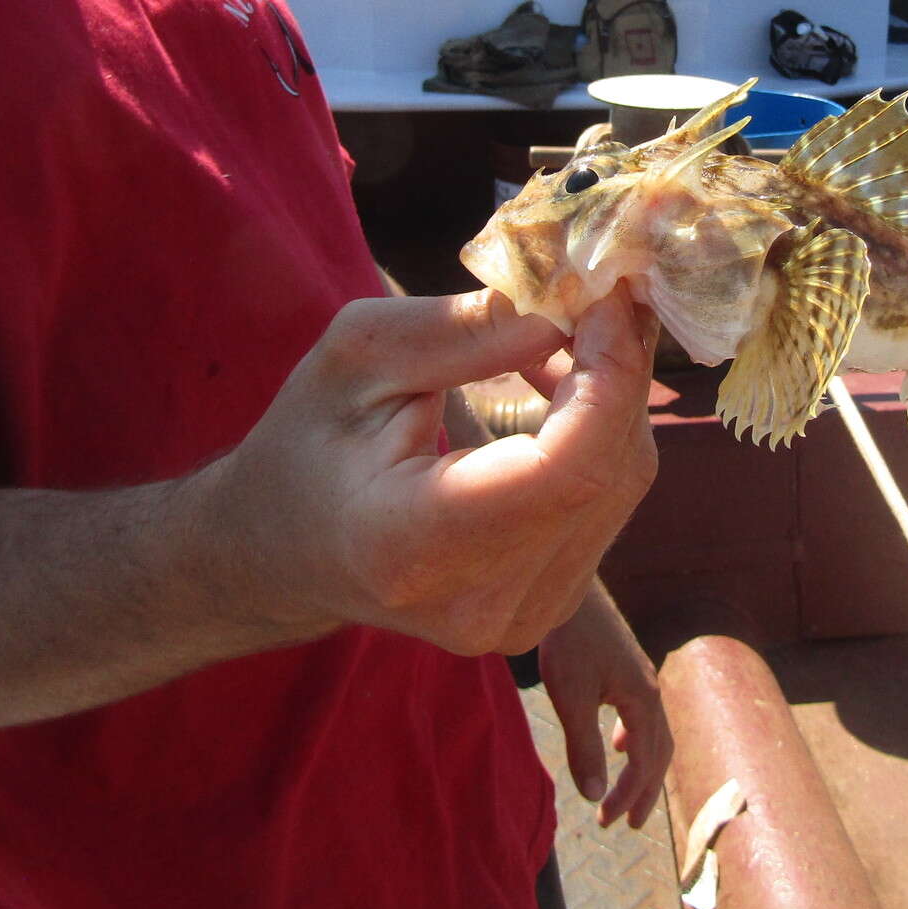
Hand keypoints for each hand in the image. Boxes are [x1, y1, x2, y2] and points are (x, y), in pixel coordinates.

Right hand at [200, 286, 659, 658]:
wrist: (286, 551)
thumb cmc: (309, 442)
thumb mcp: (357, 356)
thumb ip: (464, 333)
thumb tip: (572, 307)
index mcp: (412, 546)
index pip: (565, 469)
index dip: (609, 374)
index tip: (605, 295)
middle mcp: (478, 606)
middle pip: (605, 470)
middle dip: (618, 366)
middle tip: (596, 287)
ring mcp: (520, 621)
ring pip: (622, 482)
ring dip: (612, 394)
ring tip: (559, 332)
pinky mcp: (549, 611)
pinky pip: (609, 502)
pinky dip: (600, 431)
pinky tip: (557, 388)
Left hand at [539, 581, 671, 828]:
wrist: (570, 593)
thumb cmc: (569, 642)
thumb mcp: (572, 698)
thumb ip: (584, 747)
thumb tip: (595, 794)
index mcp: (644, 701)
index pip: (644, 762)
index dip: (628, 795)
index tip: (606, 820)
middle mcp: (651, 691)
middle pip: (660, 752)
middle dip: (644, 790)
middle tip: (628, 824)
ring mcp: (643, 679)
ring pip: (655, 733)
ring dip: (643, 766)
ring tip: (628, 791)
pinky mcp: (629, 669)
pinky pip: (644, 714)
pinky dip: (637, 739)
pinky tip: (619, 741)